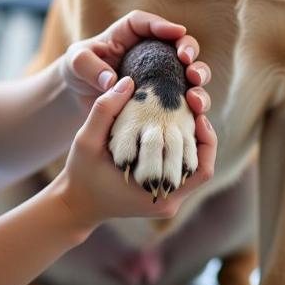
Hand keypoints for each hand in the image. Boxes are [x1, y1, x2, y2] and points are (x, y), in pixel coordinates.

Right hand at [52, 75, 216, 232]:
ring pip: (194, 169)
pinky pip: (182, 172)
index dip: (206, 139)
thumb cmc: (81, 172)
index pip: (200, 170)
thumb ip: (105, 110)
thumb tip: (128, 81)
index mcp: (155, 192)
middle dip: (202, 136)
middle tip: (195, 106)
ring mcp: (166, 199)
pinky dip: (180, 150)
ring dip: (192, 142)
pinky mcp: (162, 195)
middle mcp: (167, 200)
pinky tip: (170, 129)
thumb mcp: (86, 139)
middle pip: (202, 168)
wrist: (77, 202)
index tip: (197, 113)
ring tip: (186, 114)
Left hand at [59, 10, 211, 115]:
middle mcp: (151, 51)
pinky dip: (195, 103)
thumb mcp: (75, 63)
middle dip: (189, 49)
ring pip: (189, 71)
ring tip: (194, 86)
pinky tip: (197, 111)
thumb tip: (111, 81)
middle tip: (187, 60)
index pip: (146, 23)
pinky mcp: (164, 97)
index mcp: (128, 33)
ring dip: (198, 76)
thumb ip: (89, 67)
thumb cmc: (77, 71)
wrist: (79, 98)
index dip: (162, 25)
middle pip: (178, 43)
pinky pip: (185, 98)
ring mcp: (160, 74)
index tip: (176, 32)